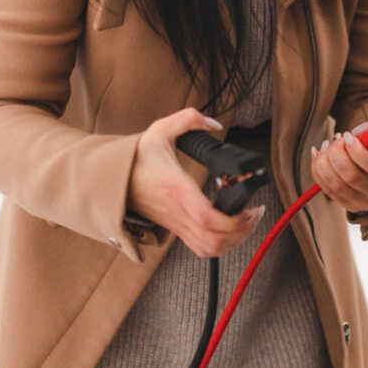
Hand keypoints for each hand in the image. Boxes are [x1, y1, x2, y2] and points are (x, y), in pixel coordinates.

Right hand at [127, 108, 264, 257]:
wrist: (112, 180)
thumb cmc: (136, 158)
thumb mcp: (160, 130)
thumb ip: (189, 119)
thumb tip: (215, 124)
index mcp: (176, 188)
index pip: (207, 216)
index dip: (233, 219)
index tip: (250, 207)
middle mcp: (177, 211)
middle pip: (214, 238)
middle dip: (242, 230)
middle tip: (256, 213)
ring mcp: (176, 224)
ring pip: (209, 248)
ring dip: (234, 240)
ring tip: (248, 222)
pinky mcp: (175, 229)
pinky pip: (201, 248)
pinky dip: (221, 245)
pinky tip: (231, 229)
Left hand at [310, 114, 367, 212]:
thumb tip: (355, 133)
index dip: (357, 151)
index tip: (347, 136)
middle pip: (352, 178)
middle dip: (337, 154)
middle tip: (336, 138)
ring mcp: (366, 202)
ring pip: (336, 185)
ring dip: (324, 162)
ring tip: (327, 145)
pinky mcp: (349, 205)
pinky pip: (328, 190)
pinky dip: (318, 171)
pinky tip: (319, 155)